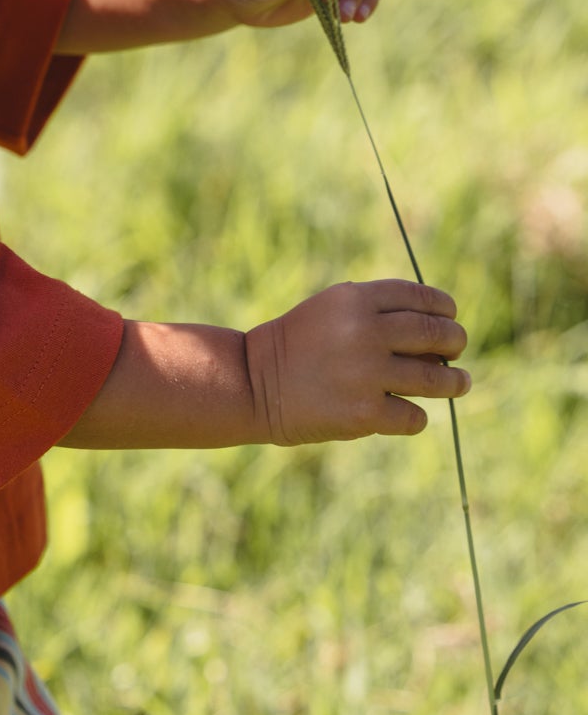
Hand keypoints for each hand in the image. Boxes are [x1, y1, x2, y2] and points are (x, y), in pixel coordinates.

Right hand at [245, 280, 469, 443]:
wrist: (254, 383)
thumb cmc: (299, 344)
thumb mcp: (332, 311)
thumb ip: (379, 313)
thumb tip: (441, 336)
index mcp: (355, 299)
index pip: (422, 297)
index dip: (444, 308)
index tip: (450, 318)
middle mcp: (364, 332)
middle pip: (436, 334)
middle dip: (455, 341)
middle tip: (456, 349)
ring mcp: (366, 373)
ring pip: (436, 378)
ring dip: (454, 382)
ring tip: (459, 383)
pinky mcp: (365, 413)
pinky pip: (414, 416)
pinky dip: (415, 416)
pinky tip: (405, 413)